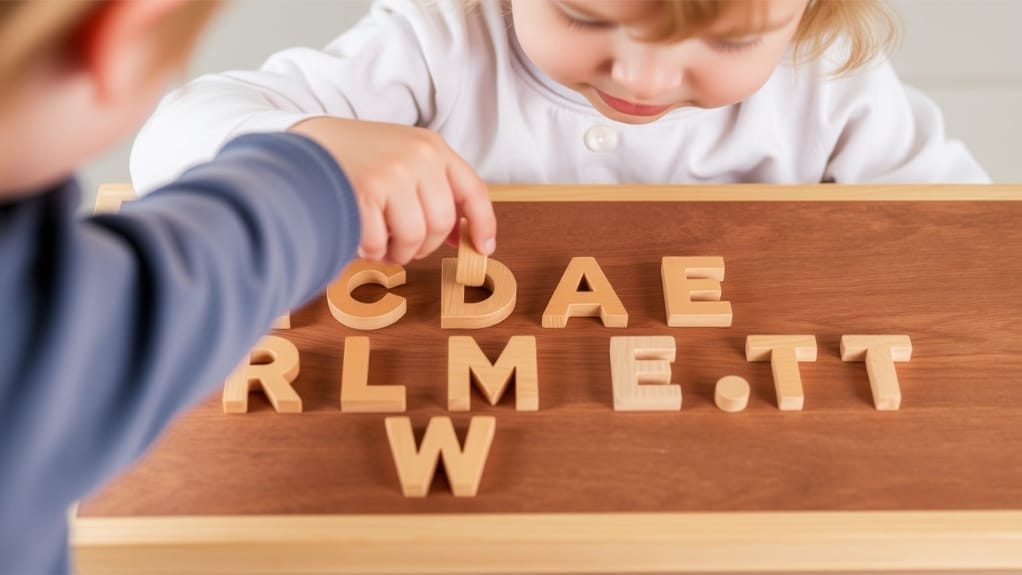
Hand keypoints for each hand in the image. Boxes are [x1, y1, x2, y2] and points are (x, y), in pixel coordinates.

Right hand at [290, 117, 495, 264]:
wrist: (304, 148)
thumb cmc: (356, 161)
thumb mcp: (402, 159)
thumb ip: (433, 190)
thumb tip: (462, 237)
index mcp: (431, 146)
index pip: (472, 189)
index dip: (482, 224)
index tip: (483, 248)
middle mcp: (417, 156)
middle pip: (440, 223)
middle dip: (422, 245)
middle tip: (401, 247)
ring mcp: (392, 173)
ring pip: (413, 237)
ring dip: (396, 251)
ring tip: (378, 242)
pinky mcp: (364, 192)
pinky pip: (379, 242)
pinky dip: (368, 249)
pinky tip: (357, 234)